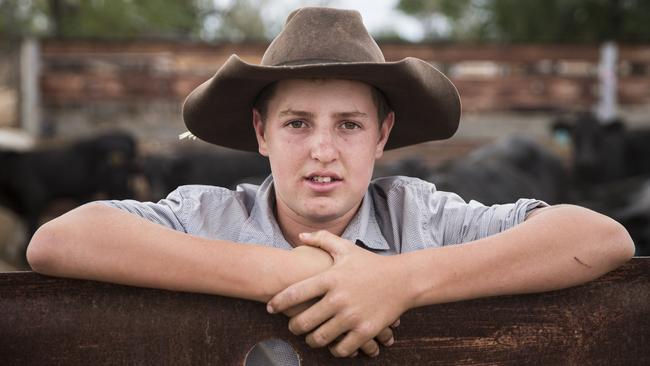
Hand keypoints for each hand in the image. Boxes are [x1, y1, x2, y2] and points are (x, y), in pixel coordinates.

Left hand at [267, 230, 411, 357]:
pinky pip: (341, 349)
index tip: (271, 307)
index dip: (278, 302)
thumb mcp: (347, 248)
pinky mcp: (365, 331)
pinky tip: (334, 344)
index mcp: (330, 278)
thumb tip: (300, 236)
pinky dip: (334, 349)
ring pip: (319, 338)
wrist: (404, 279)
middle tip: (293, 326)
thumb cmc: (372, 263)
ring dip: (311, 340)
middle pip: (303, 321)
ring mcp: (352, 316)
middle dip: (293, 327)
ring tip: (311, 337)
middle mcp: (338, 298)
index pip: (295, 293)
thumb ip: (322, 240)